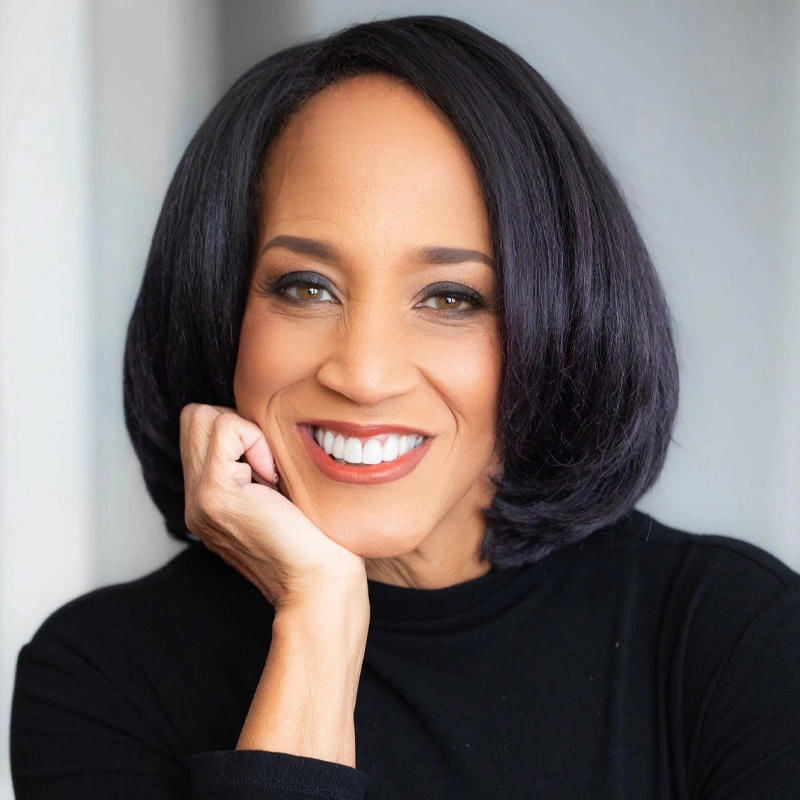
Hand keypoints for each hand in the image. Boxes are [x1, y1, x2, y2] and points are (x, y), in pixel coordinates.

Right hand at [179, 403, 367, 612]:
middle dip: (238, 425)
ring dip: (245, 432)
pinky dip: (254, 440)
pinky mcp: (215, 495)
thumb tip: (263, 427)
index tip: (273, 466)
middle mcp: (195, 500)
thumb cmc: (317, 542)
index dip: (240, 431)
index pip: (200, 429)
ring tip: (270, 473)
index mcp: (209, 500)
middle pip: (195, 417)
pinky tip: (272, 477)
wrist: (319, 585)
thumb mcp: (280, 495)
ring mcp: (199, 499)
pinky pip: (225, 430)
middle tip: (269, 465)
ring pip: (202, 417)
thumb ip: (257, 467)